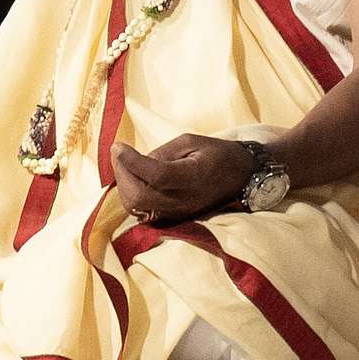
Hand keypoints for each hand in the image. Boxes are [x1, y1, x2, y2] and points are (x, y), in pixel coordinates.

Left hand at [111, 136, 255, 225]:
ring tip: (123, 163)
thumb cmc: (217, 155)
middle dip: (121, 173)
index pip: (155, 175)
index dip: (131, 161)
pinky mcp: (171, 217)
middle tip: (118, 153)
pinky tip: (131, 177)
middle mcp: (184, 200)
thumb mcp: (191, 142)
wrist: (241, 178)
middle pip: (139, 196)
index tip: (118, 145)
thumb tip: (136, 161)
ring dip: (123, 184)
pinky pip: (141, 210)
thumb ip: (163, 152)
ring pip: (136, 206)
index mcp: (193, 177)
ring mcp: (177, 213)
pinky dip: (130, 194)